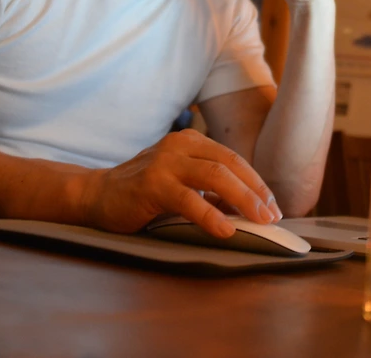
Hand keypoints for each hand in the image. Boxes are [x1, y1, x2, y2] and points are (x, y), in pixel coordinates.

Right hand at [81, 129, 282, 237]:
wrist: (97, 195)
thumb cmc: (144, 191)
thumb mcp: (181, 181)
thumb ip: (209, 188)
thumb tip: (248, 208)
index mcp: (191, 141)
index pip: (233, 159)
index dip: (257, 183)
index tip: (273, 206)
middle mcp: (180, 145)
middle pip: (229, 165)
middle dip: (255, 191)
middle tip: (272, 216)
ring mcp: (165, 162)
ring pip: (215, 177)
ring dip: (242, 200)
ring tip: (259, 221)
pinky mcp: (152, 184)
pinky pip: (189, 200)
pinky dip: (211, 215)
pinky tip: (225, 229)